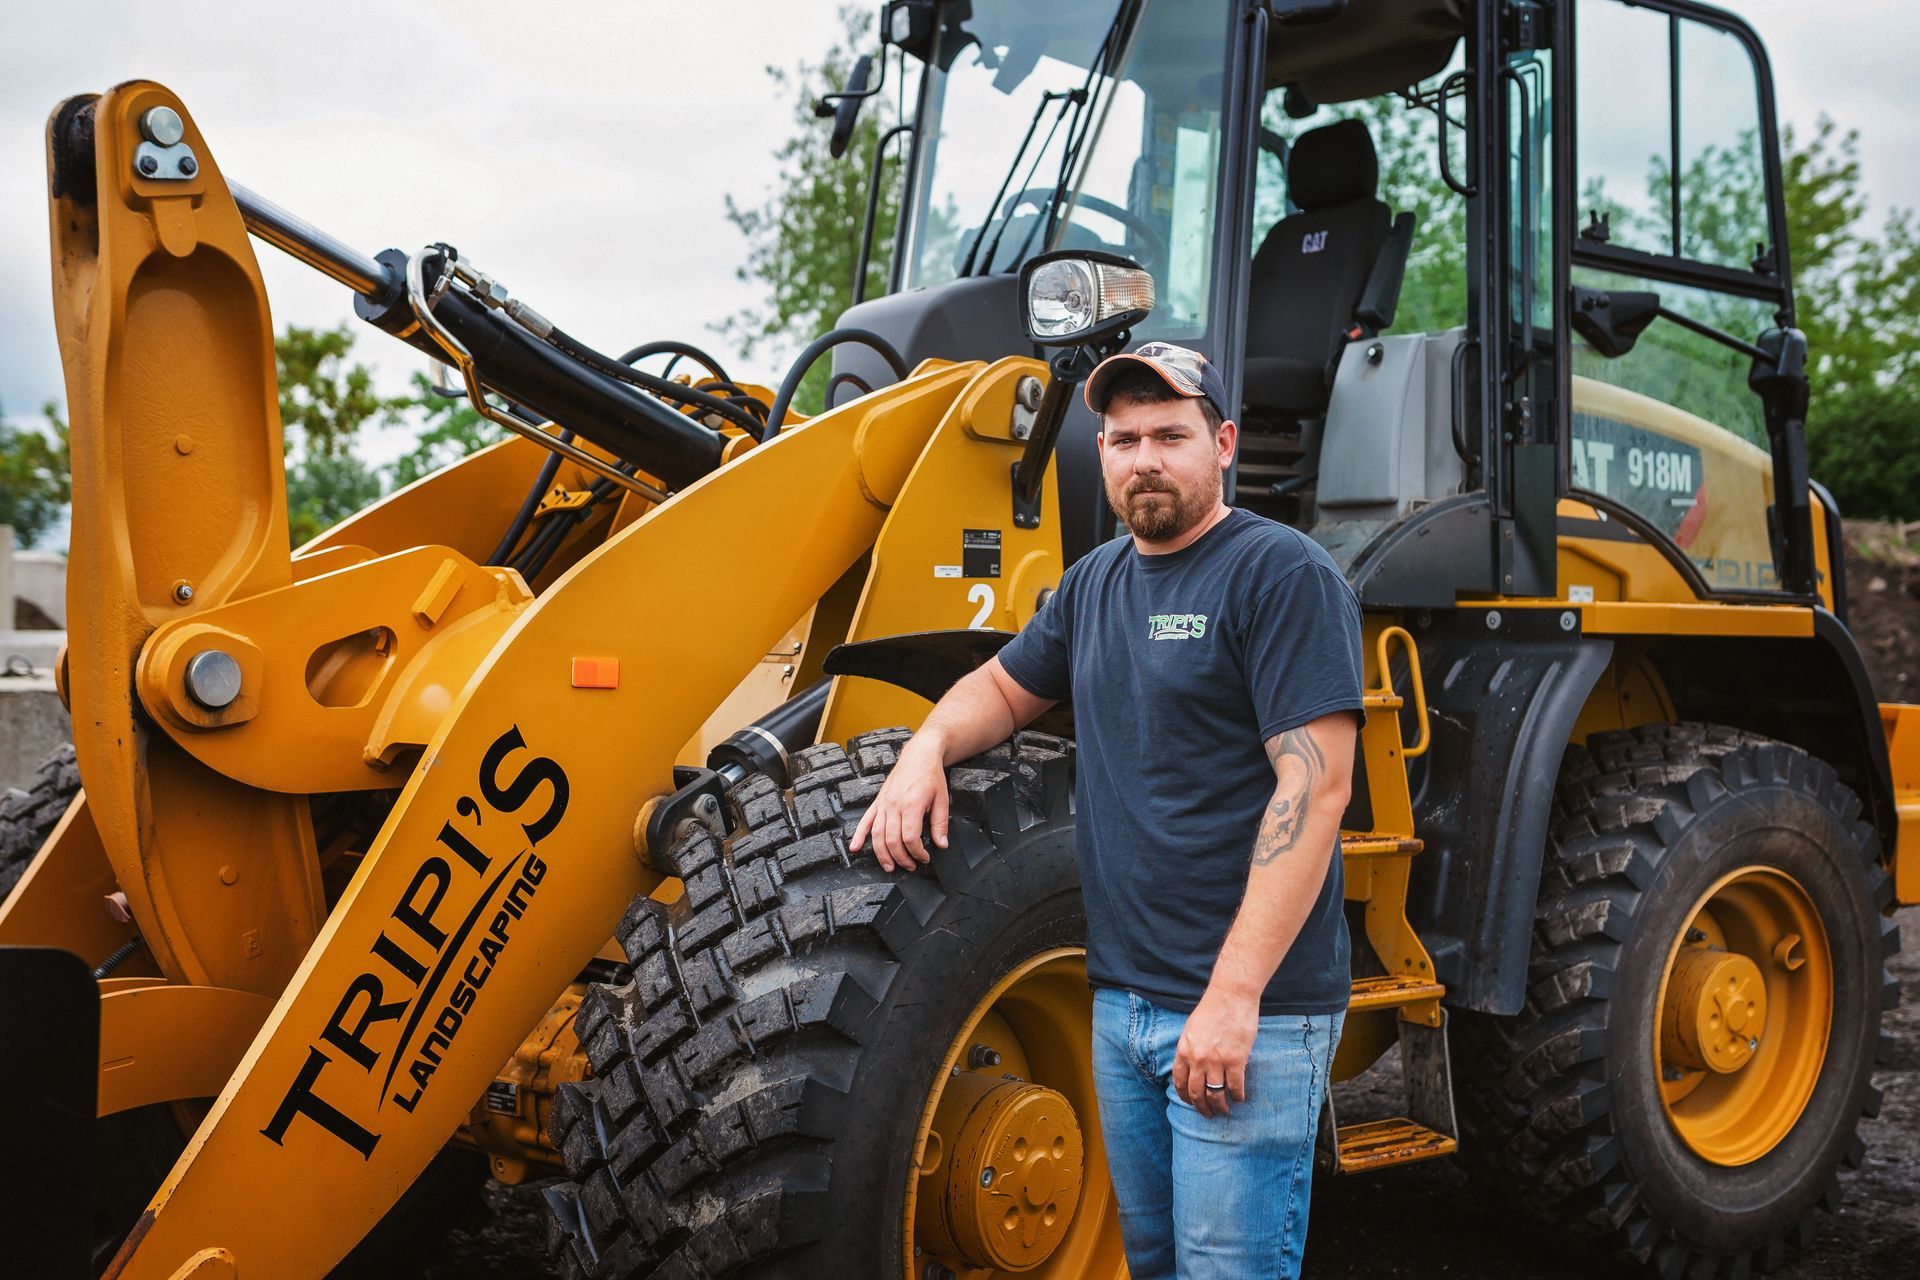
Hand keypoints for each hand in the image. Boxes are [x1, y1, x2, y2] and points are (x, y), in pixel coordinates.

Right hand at [848, 735, 948, 871]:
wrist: (919, 756)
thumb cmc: (931, 776)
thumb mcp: (942, 799)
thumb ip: (940, 823)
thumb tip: (941, 844)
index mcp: (911, 805)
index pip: (910, 837)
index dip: (917, 852)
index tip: (924, 858)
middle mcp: (894, 805)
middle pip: (892, 840)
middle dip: (901, 858)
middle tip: (911, 866)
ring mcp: (883, 804)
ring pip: (877, 835)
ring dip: (882, 854)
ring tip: (889, 867)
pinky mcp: (878, 802)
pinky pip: (865, 821)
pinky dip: (859, 835)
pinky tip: (855, 848)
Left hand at [1172, 986, 1258, 1116]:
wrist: (1231, 996)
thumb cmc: (1212, 1009)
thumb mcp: (1191, 1029)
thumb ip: (1190, 1049)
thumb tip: (1192, 1066)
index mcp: (1184, 1050)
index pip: (1179, 1082)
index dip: (1185, 1096)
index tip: (1191, 1103)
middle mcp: (1197, 1059)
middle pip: (1196, 1093)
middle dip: (1201, 1107)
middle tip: (1208, 1114)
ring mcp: (1216, 1061)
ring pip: (1215, 1094)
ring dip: (1220, 1106)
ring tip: (1224, 1110)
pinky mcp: (1236, 1060)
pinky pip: (1235, 1087)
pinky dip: (1237, 1096)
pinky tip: (1240, 1098)